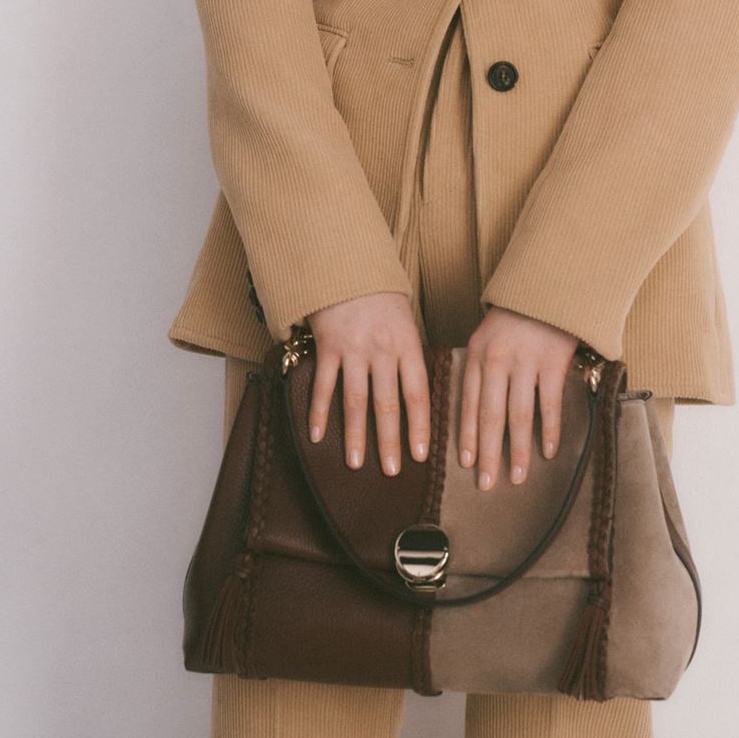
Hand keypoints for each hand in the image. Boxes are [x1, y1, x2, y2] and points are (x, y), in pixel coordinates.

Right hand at [306, 292, 429, 477]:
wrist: (349, 266)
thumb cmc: (381, 296)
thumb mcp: (406, 321)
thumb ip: (409, 355)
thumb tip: (417, 395)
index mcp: (407, 344)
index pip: (417, 393)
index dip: (419, 427)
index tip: (420, 456)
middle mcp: (382, 350)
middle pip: (388, 403)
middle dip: (390, 441)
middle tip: (392, 471)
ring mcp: (354, 349)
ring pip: (356, 400)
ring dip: (356, 435)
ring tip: (356, 464)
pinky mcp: (328, 346)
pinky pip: (324, 385)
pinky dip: (320, 412)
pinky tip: (317, 436)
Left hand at [458, 305, 579, 489]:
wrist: (547, 288)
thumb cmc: (515, 318)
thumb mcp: (486, 338)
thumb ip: (479, 371)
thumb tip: (470, 415)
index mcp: (477, 355)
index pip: (467, 403)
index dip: (466, 436)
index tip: (465, 464)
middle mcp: (498, 360)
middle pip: (490, 416)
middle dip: (487, 454)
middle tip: (485, 485)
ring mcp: (526, 361)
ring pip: (518, 416)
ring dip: (517, 450)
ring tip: (516, 477)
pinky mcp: (553, 362)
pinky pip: (549, 404)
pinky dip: (548, 430)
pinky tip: (547, 451)